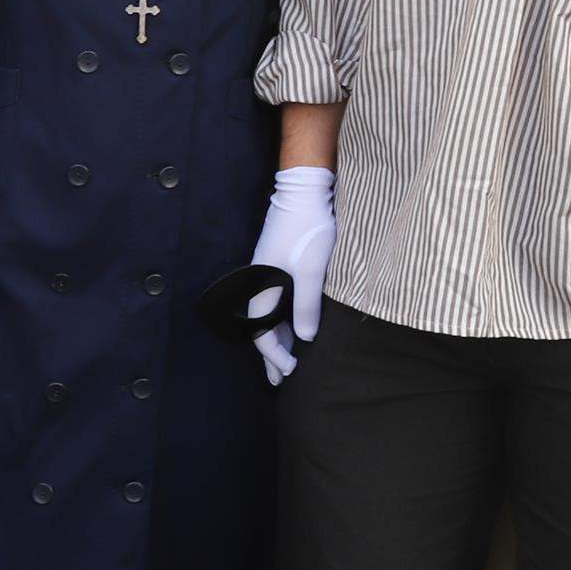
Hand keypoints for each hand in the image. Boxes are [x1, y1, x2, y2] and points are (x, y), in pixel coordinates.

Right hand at [249, 165, 335, 385]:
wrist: (304, 190)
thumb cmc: (309, 228)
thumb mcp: (312, 270)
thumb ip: (306, 305)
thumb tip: (305, 339)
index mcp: (262, 284)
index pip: (259, 330)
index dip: (273, 354)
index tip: (288, 372)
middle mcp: (258, 280)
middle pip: (258, 325)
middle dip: (270, 354)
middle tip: (278, 379)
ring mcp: (266, 270)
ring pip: (266, 313)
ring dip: (275, 337)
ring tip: (286, 358)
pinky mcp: (275, 261)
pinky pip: (273, 300)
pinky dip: (280, 318)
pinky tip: (291, 324)